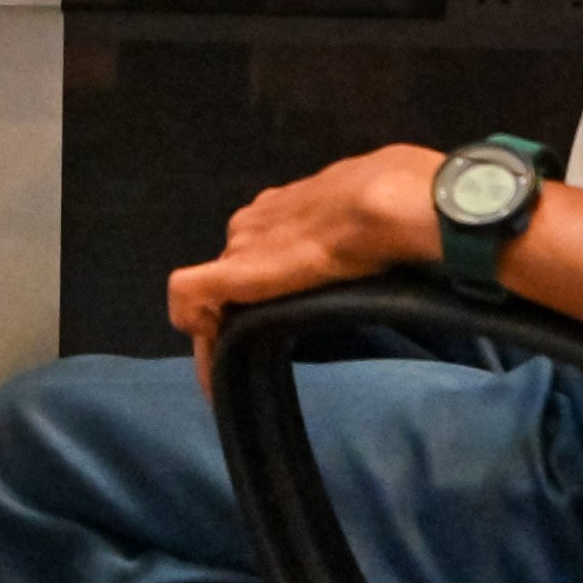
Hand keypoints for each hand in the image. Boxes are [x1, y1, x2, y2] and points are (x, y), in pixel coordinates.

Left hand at [164, 146, 444, 389]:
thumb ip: (360, 237)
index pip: (259, 249)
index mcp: (286, 208)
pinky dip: (200, 340)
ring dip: (218, 333)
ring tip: (230, 377)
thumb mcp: (374, 219)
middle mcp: (254, 223)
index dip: (262, 285)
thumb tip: (381, 258)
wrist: (385, 204)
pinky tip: (213, 378)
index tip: (274, 321)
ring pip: (210, 293)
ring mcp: (240, 246)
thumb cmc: (392, 208)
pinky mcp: (232, 271)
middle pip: (230, 273)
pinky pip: (190, 298)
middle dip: (233, 313)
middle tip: (247, 360)